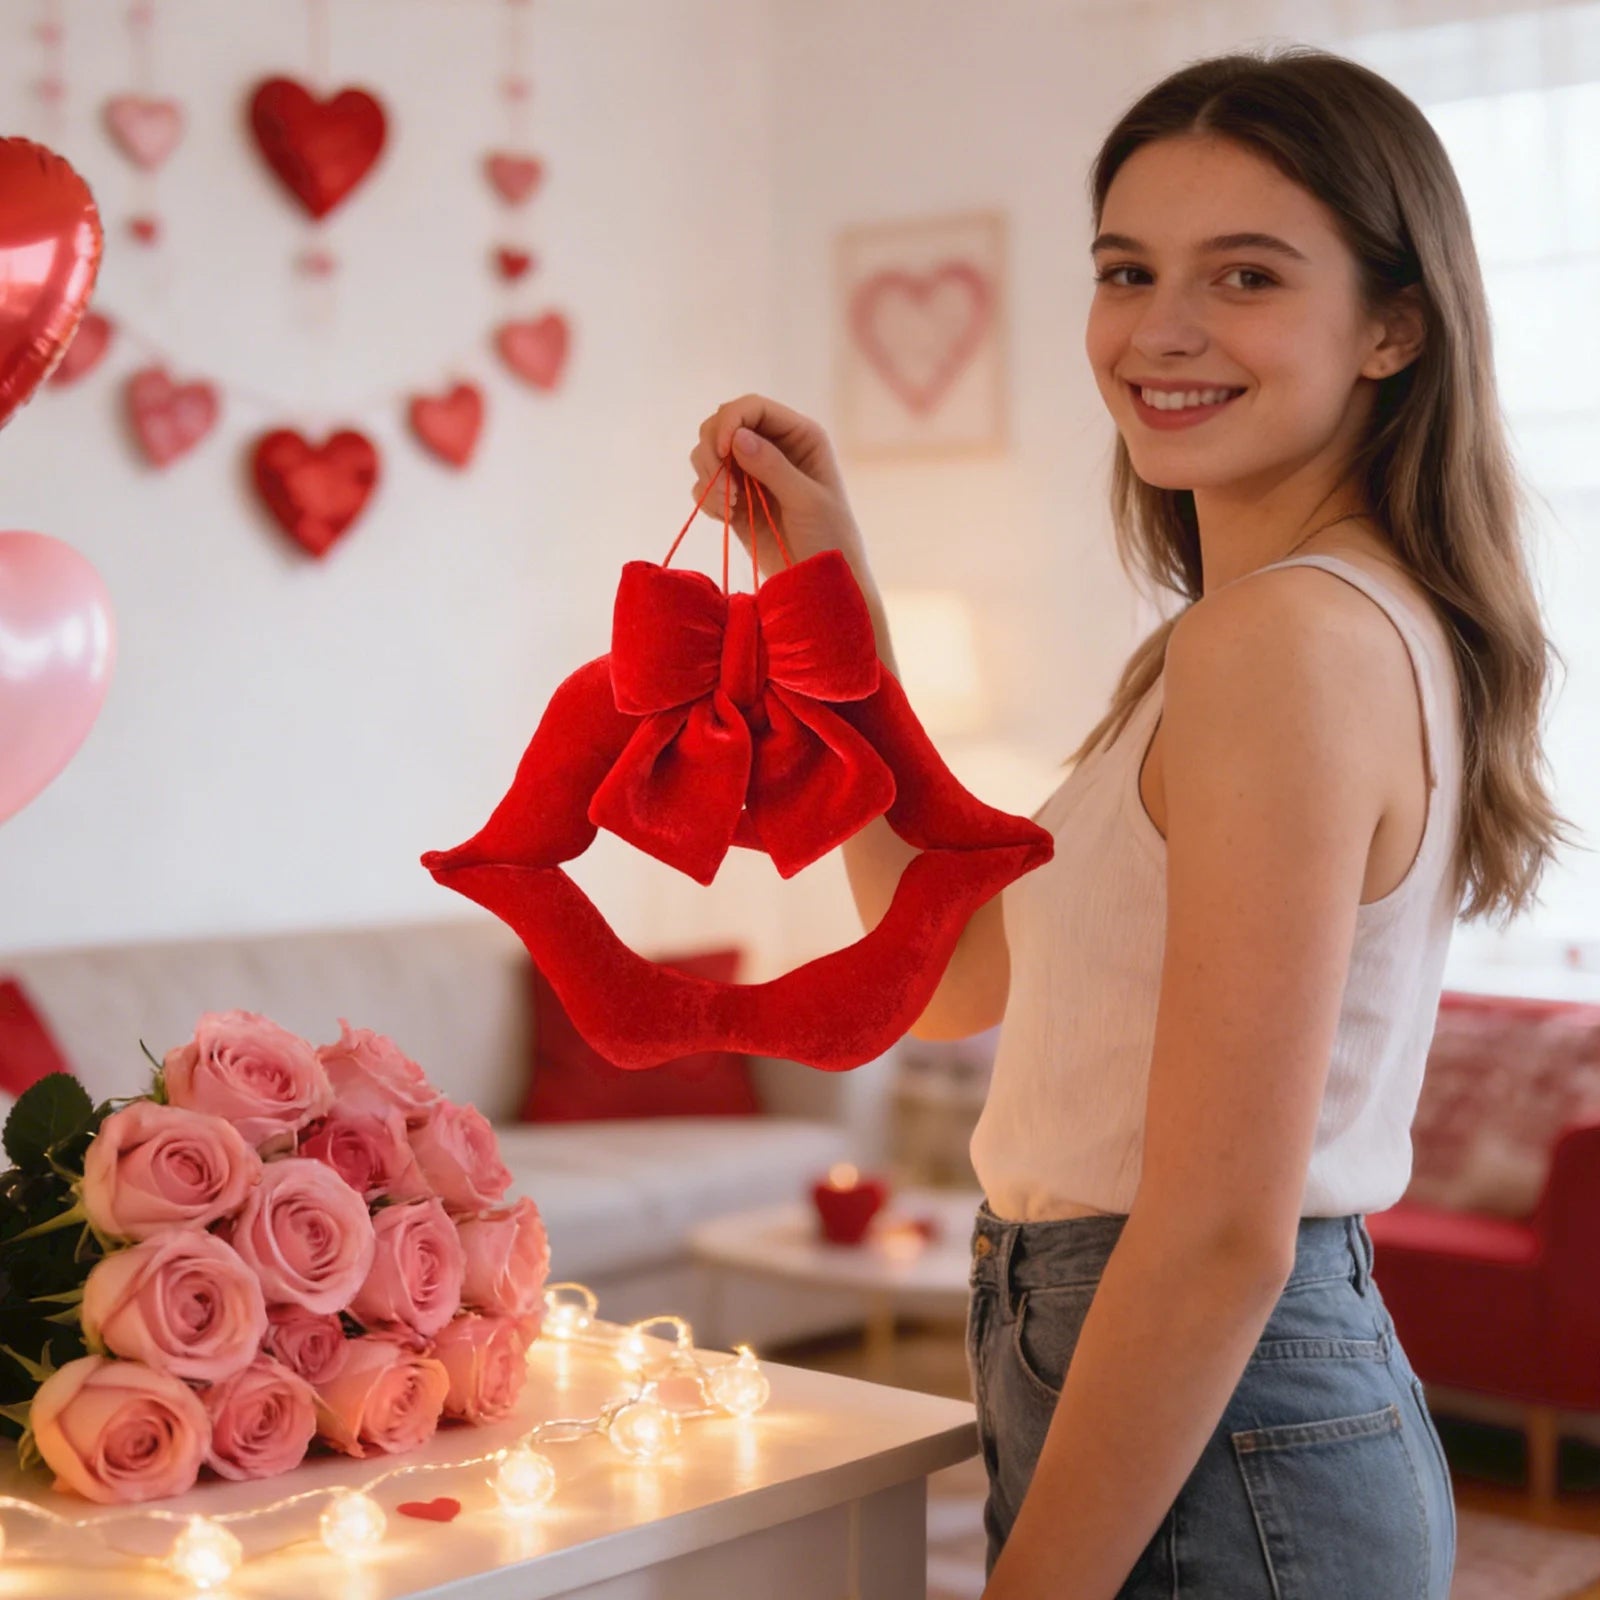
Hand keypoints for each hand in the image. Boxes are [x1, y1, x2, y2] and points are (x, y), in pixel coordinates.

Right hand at [689, 394, 874, 590]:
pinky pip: (705, 484)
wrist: (819, 581)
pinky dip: (708, 499)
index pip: (752, 407)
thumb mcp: (807, 501)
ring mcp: (751, 471)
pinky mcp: (735, 497)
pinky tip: (730, 518)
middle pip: (721, 424)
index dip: (730, 422)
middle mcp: (773, 445)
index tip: (722, 454)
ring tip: (731, 508)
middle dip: (713, 452)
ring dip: (709, 478)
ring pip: (707, 452)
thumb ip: (773, 467)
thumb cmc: (829, 539)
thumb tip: (737, 438)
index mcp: (799, 435)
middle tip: (725, 490)